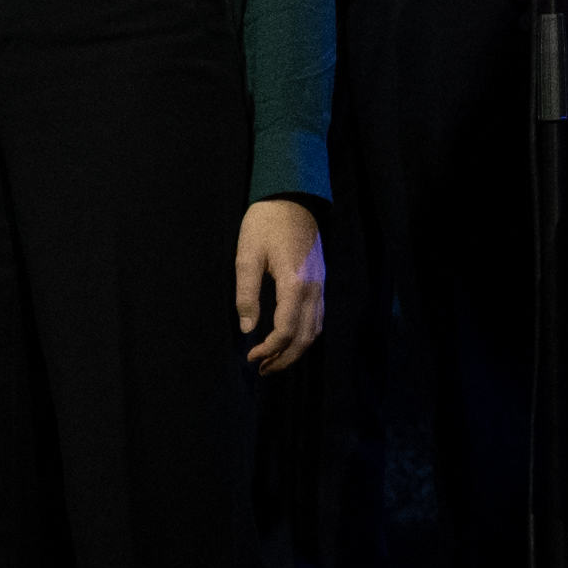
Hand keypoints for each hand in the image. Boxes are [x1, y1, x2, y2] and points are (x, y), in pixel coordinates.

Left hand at [234, 197, 332, 371]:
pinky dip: (305, 336)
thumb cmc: (265, 225)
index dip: (269, 349)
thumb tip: (247, 329)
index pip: (287, 330)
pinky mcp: (320, 282)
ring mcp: (320, 285)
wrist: (292, 199)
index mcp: (294, 283)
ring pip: (316, 330)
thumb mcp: (247, 257)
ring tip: (273, 360)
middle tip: (261, 368)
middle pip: (306, 337)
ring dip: (296, 350)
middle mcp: (313, 289)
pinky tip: (289, 339)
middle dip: (284, 358)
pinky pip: (318, 318)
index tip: (250, 356)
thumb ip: (247, 294)